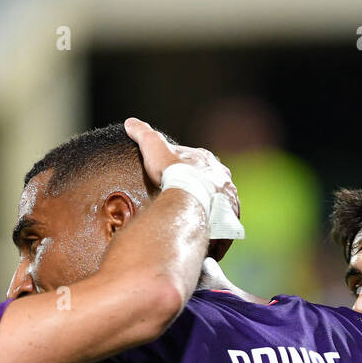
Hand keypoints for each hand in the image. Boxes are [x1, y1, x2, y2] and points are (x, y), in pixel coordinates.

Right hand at [123, 117, 238, 261]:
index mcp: (207, 160)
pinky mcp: (230, 221)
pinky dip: (214, 233)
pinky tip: (202, 240)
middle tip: (183, 205)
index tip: (174, 180)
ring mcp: (229, 200)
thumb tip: (131, 122)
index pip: (197, 163)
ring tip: (192, 226)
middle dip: (199, 193)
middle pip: (210, 185)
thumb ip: (143, 133)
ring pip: (218, 206)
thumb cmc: (173, 173)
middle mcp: (223, 178)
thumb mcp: (154, 147)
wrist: (189, 201)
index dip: (184, 171)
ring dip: (208, 214)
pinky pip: (223, 228)